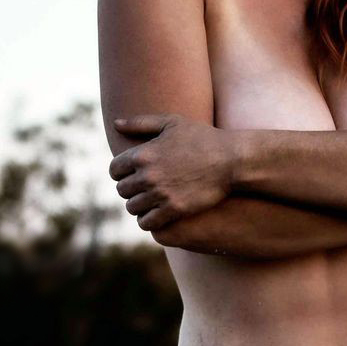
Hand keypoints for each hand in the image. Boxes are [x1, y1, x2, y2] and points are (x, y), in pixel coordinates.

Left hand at [109, 113, 238, 231]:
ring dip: (139, 206)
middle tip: (142, 189)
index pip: (115, 170)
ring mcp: (161, 194)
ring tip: (149, 202)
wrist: (231, 160)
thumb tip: (116, 124)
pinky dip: (148, 220)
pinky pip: (147, 223)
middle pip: (122, 190)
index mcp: (143, 154)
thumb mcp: (172, 122)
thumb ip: (141, 123)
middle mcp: (148, 175)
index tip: (131, 175)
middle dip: (130, 189)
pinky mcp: (174, 210)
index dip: (121, 173)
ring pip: (133, 208)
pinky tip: (156, 215)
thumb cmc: (203, 138)